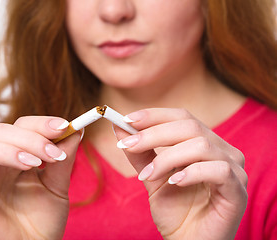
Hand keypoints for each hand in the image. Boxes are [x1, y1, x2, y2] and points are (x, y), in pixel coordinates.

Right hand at [0, 116, 81, 239]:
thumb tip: (77, 128)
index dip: (40, 123)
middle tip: (53, 155)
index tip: (64, 127)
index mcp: (16, 156)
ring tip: (31, 164)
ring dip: (4, 151)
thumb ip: (65, 157)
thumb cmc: (45, 217)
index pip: (20, 126)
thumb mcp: (58, 185)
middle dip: (29, 138)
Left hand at [114, 108, 246, 239]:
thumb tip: (119, 128)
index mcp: (203, 143)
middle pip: (189, 126)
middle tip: (128, 145)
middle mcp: (221, 151)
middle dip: (154, 134)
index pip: (181, 117)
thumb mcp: (151, 177)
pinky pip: (218, 170)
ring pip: (200, 145)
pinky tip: (174, 182)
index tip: (127, 119)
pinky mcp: (237, 190)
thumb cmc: (174, 210)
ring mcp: (233, 169)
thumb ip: (139, 153)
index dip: (154, 116)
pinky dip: (191, 173)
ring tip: (148, 175)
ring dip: (166, 157)